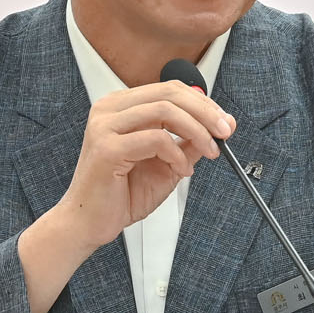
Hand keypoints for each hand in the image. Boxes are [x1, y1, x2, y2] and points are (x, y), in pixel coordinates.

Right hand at [53, 81, 234, 250]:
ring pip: (165, 110)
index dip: (202, 102)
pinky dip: (177, 154)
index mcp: (121, 107)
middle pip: (169, 93)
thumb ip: (186, 143)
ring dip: (197, 131)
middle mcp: (110, 109)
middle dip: (205, 112)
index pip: (169, 89)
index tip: (224, 121)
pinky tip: (182, 170)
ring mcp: (105, 126)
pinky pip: (156, 139)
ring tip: (210, 152)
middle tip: (225, 131)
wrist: (88, 222)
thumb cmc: (120, 194)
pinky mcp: (107, 148)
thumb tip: (216, 128)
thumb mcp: (165, 164)